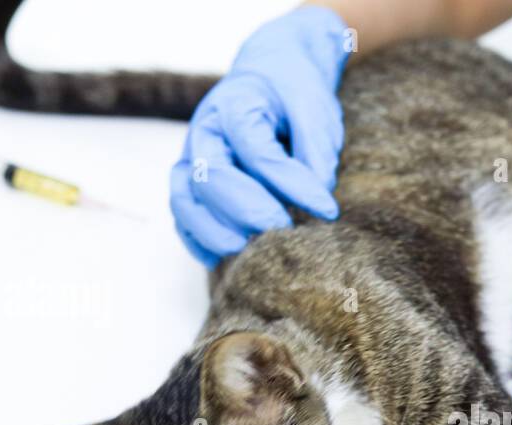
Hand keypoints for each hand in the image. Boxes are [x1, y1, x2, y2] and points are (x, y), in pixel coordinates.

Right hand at [170, 6, 350, 267]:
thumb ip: (316, 152)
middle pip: (211, 178)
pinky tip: (223, 259)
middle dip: (248, 212)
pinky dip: (198, 241)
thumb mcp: (314, 109)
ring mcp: (192, 158)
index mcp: (234, 104)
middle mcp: (204, 131)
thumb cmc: (292, 96)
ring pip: (185, 201)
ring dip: (214, 233)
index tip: (328, 209)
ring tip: (249, 253)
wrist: (269, 78)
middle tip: (285, 231)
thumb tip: (318, 204)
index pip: (258, 152)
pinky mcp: (191, 184)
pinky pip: (183, 218)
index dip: (292, 185)